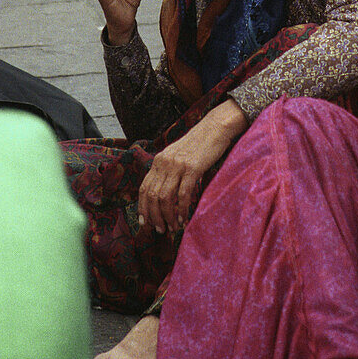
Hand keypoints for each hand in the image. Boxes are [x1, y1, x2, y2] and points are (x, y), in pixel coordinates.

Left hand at [138, 98, 246, 233]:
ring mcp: (178, 165)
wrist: (214, 128)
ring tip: (173, 227)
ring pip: (165, 197)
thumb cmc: (198, 145)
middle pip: (152, 195)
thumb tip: (162, 193)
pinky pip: (183, 194)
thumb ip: (168, 170)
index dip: (142, 207)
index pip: (144, 188)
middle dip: (154, 216)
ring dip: (168, 216)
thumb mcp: (176, 155)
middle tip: (160, 230)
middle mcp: (164, 163)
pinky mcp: (192, 168)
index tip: (144, 222)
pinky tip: (184, 218)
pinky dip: (182, 210)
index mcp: (159, 161)